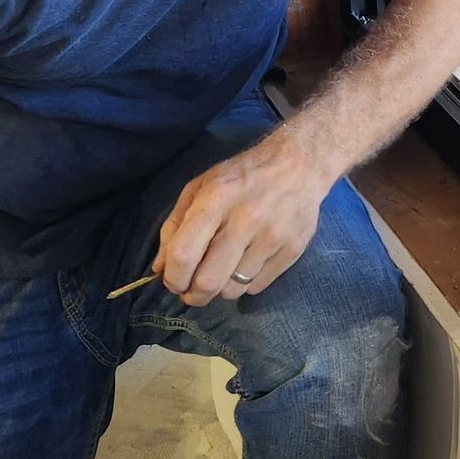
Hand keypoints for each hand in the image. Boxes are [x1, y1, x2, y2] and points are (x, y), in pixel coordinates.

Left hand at [154, 127, 329, 304]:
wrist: (299, 164)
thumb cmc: (242, 175)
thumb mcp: (200, 187)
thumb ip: (175, 226)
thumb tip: (160, 267)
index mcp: (215, 200)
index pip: (184, 254)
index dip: (173, 277)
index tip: (173, 280)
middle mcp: (245, 219)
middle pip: (208, 281)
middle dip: (193, 294)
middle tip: (192, 289)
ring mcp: (272, 236)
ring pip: (233, 289)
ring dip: (220, 289)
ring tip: (221, 272)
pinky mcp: (292, 249)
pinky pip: (257, 287)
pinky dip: (245, 283)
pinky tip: (246, 263)